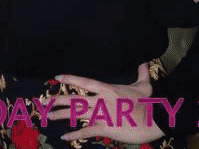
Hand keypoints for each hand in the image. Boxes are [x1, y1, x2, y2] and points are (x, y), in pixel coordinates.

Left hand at [47, 63, 165, 144]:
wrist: (154, 119)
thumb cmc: (149, 102)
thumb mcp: (144, 85)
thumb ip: (142, 72)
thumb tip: (144, 61)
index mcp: (107, 89)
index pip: (85, 82)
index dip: (70, 79)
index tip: (57, 78)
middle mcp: (101, 100)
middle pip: (75, 99)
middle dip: (58, 100)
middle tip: (44, 101)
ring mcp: (102, 114)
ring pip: (77, 114)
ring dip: (61, 115)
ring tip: (48, 116)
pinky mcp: (105, 128)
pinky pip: (87, 132)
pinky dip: (75, 135)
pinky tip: (65, 137)